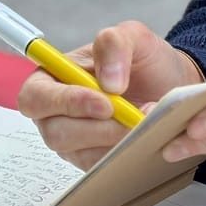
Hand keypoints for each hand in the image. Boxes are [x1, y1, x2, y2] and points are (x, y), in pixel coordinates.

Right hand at [19, 21, 204, 169]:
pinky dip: (122, 155)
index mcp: (52, 79)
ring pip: (79, 153)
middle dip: (97, 128)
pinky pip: (99, 168)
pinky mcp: (92, 161)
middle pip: (55, 132)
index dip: (65, 103)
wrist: (170, 86)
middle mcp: (55, 114)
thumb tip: (108, 82)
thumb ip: (113, 44)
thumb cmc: (143, 61)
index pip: (35, 97)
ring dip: (114, 141)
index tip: (105, 103)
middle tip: (131, 118)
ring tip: (142, 122)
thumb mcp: (133, 37)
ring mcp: (73, 141)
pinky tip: (141, 137)